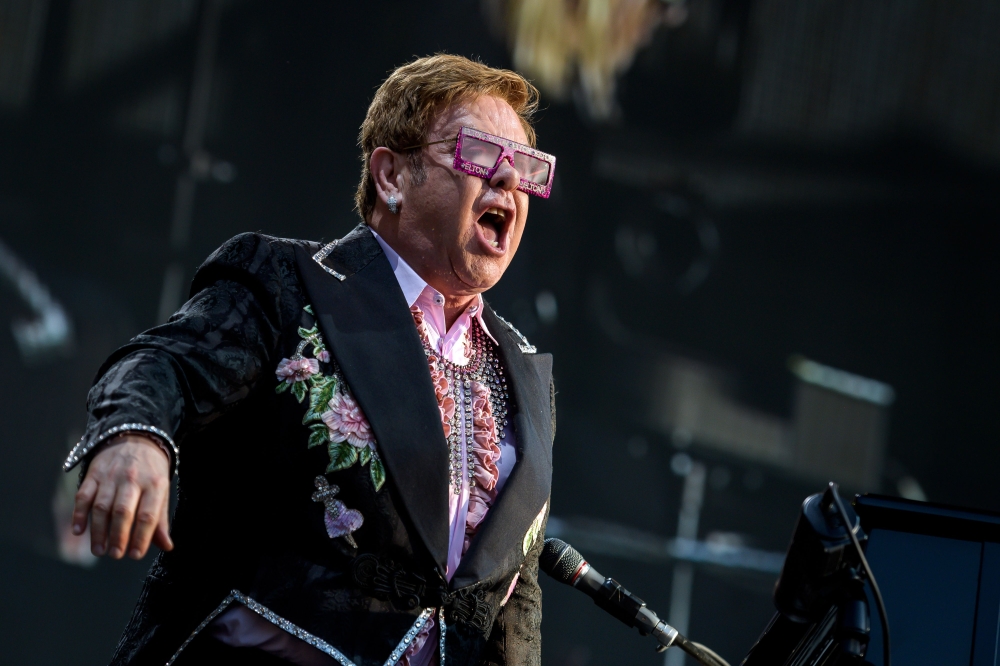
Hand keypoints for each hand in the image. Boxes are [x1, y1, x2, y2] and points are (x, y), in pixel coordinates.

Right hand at [72, 434, 173, 558]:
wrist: (136, 438)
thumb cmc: (151, 472)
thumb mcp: (162, 491)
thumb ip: (161, 520)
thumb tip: (167, 547)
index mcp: (154, 484)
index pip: (147, 515)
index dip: (141, 537)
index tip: (135, 555)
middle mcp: (132, 479)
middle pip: (123, 511)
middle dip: (118, 536)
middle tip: (115, 555)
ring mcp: (111, 476)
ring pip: (101, 506)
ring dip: (98, 530)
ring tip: (99, 550)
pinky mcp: (93, 473)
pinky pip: (83, 495)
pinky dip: (79, 514)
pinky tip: (78, 531)